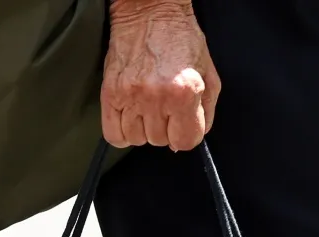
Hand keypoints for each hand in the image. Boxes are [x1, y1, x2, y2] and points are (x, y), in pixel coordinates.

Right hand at [101, 0, 218, 151]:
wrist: (149, 12)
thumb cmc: (180, 38)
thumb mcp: (207, 73)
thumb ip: (205, 111)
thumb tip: (193, 137)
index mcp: (185, 91)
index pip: (186, 141)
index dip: (186, 134)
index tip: (183, 124)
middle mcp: (157, 95)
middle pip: (160, 141)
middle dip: (165, 128)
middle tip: (164, 106)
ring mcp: (131, 95)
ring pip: (137, 140)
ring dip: (143, 129)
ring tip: (147, 107)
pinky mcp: (110, 93)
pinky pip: (113, 134)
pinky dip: (122, 132)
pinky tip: (130, 116)